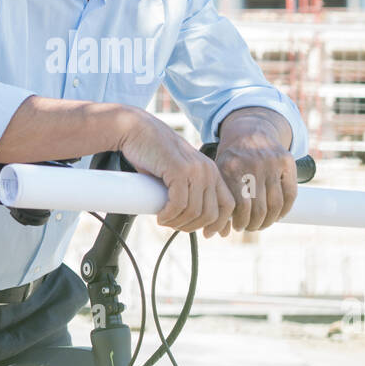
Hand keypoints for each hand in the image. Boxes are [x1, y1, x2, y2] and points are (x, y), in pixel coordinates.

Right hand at [117, 111, 235, 235]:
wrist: (136, 130)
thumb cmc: (153, 154)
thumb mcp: (178, 173)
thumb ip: (188, 190)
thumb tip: (192, 220)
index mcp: (211, 171)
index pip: (228, 205)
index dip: (219, 224)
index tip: (206, 235)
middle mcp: (207, 170)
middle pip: (211, 214)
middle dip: (192, 227)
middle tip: (174, 226)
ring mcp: (195, 169)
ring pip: (194, 211)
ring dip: (178, 223)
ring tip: (164, 220)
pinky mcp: (178, 170)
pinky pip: (179, 204)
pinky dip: (169, 216)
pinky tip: (161, 217)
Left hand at [211, 110, 296, 234]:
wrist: (250, 131)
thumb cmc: (231, 159)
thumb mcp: (219, 173)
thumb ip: (219, 201)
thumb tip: (218, 234)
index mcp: (231, 167)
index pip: (239, 206)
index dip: (239, 221)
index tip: (237, 227)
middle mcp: (252, 163)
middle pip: (258, 208)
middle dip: (254, 224)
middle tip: (250, 227)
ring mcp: (272, 161)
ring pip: (275, 204)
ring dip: (269, 220)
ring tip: (262, 224)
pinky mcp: (287, 161)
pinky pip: (290, 194)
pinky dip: (285, 210)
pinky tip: (277, 216)